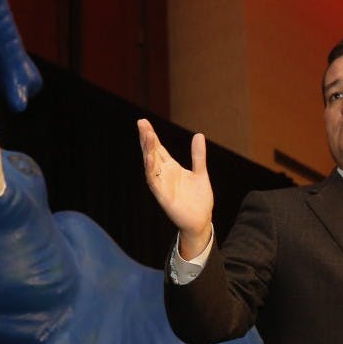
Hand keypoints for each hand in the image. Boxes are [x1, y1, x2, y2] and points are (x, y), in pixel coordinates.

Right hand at [138, 119, 213, 258]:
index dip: (151, 136)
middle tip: (141, 123)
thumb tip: (198, 135)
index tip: (144, 122)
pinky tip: (150, 158)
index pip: (158, 149)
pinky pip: (154, 182)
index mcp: (172, 168)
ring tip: (146, 135)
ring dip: (147, 151)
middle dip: (146, 139)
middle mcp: (164, 175)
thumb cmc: (199, 200)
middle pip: (152, 153)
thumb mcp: (200, 173)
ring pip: (151, 165)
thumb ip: (198, 156)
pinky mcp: (163, 197)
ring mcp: (162, 185)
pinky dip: (151, 170)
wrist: (201, 221)